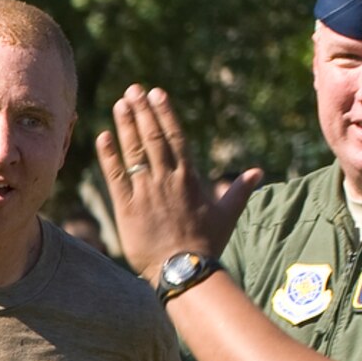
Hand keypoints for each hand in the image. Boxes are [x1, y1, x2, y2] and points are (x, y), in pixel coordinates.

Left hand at [95, 84, 262, 274]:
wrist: (185, 270)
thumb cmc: (207, 244)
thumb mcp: (227, 214)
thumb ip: (239, 190)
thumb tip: (258, 172)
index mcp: (189, 178)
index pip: (176, 138)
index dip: (164, 113)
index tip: (156, 94)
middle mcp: (167, 180)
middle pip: (153, 138)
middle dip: (142, 112)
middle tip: (133, 90)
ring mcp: (147, 193)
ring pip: (135, 153)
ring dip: (126, 126)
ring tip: (120, 104)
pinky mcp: (128, 208)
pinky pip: (116, 177)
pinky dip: (109, 156)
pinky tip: (103, 136)